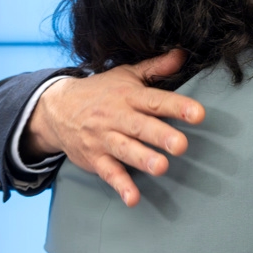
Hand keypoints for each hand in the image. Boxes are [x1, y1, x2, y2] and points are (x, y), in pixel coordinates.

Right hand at [22, 49, 203, 206]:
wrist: (55, 108)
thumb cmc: (100, 92)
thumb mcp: (126, 76)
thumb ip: (155, 68)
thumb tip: (183, 54)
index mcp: (128, 96)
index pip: (155, 100)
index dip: (177, 106)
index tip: (198, 113)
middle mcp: (116, 117)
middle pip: (140, 126)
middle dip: (161, 135)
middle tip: (181, 145)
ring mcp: (104, 139)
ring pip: (125, 149)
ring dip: (142, 159)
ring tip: (161, 167)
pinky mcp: (95, 158)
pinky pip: (109, 173)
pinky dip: (120, 186)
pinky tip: (132, 198)